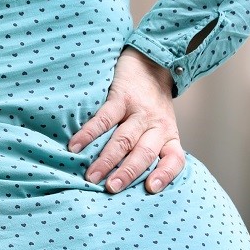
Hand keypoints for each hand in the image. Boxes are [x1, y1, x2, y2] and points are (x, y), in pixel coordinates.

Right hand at [67, 47, 184, 193]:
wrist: (150, 60)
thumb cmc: (151, 103)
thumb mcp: (160, 125)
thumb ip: (150, 148)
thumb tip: (125, 178)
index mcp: (169, 135)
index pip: (174, 159)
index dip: (165, 175)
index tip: (151, 189)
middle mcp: (157, 124)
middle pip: (144, 153)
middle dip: (127, 173)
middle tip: (110, 189)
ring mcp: (139, 110)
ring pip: (123, 139)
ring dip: (107, 159)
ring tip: (91, 176)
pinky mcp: (122, 96)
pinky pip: (105, 118)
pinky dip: (89, 134)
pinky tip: (75, 146)